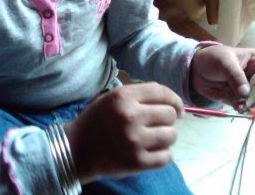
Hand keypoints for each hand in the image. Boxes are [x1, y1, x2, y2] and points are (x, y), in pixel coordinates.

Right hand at [63, 82, 183, 183]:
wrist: (76, 150)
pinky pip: (166, 157)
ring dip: (166, 138)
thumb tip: (172, 103)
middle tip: (158, 126)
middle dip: (168, 120)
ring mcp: (134, 141)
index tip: (178, 109)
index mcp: (123, 97)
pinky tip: (151, 152)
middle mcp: (130, 116)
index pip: (161, 92)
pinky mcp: (137, 162)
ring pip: (171, 135)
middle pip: (169, 114)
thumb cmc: (97, 121)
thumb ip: (139, 95)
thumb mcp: (113, 98)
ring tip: (154, 139)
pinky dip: (162, 155)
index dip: (175, 100)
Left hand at [190, 45, 254, 107]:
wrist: (196, 69)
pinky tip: (240, 109)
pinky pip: (247, 106)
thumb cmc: (213, 58)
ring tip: (248, 108)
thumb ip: (235, 76)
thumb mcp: (224, 62)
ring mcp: (250, 88)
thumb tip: (246, 92)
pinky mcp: (241, 99)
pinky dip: (245, 109)